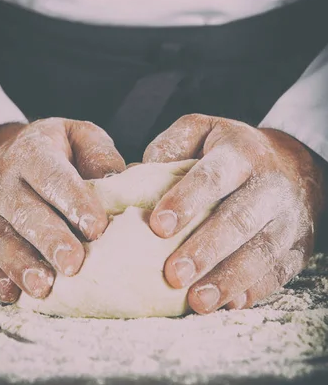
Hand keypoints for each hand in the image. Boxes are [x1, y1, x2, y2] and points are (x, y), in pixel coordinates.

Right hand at [0, 118, 124, 302]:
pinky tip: (13, 294)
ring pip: (1, 239)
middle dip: (50, 240)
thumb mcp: (80, 136)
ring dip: (22, 265)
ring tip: (44, 287)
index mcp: (33, 151)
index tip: (97, 228)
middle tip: (73, 264)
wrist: (7, 152)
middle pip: (26, 211)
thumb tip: (119, 180)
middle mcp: (4, 179)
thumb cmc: (57, 149)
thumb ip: (99, 155)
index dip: (75, 201)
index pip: (53, 176)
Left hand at [143, 114, 325, 312]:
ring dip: (228, 279)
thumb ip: (171, 146)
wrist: (294, 163)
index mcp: (240, 152)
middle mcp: (269, 184)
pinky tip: (227, 303)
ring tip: (197, 301)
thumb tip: (135, 177)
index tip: (159, 225)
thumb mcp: (203, 131)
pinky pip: (278, 272)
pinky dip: (253, 290)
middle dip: (206, 249)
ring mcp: (288, 217)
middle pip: (239, 219)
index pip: (213, 176)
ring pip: (261, 251)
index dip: (186, 200)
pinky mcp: (299, 245)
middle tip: (174, 274)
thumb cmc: (233, 151)